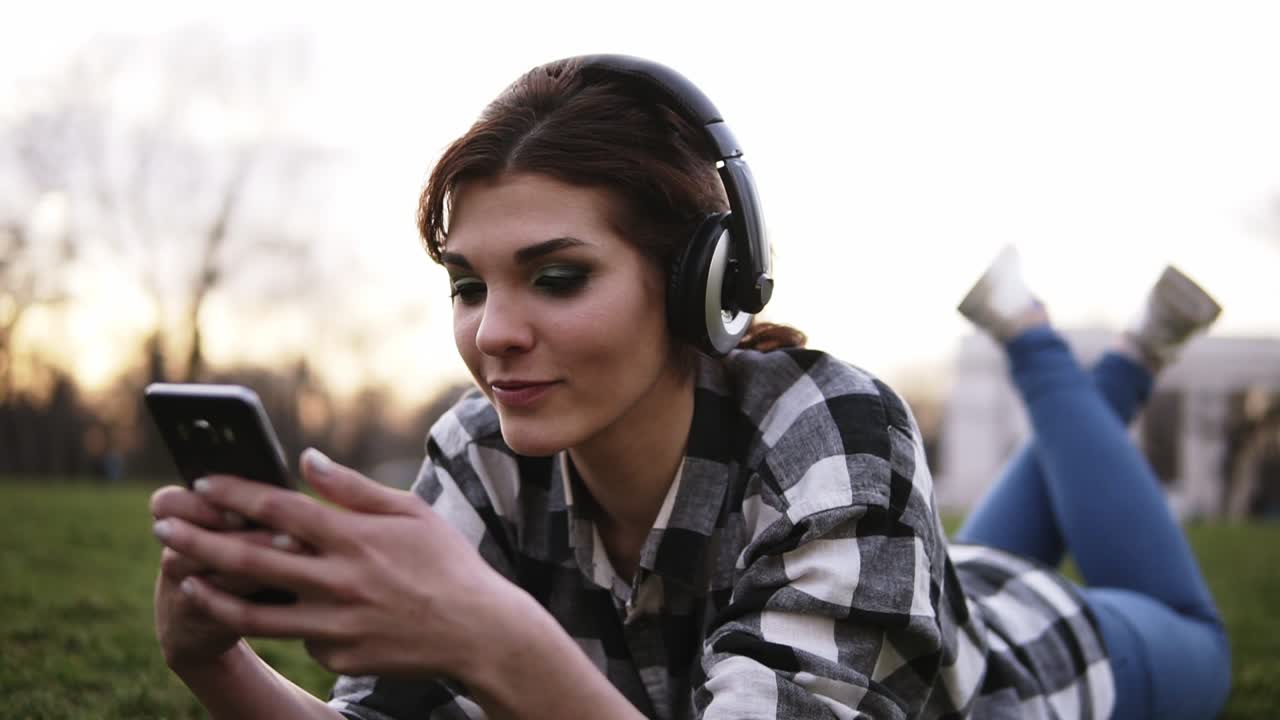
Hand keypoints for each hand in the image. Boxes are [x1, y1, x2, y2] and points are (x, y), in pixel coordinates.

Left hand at [150, 449, 525, 679]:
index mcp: (355, 538)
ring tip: (184, 580)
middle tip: (162, 527)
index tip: (202, 481)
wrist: (481, 633)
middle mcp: (339, 581)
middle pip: (250, 559)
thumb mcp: (411, 512)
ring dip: (211, 593)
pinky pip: (299, 638)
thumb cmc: (448, 564)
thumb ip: (353, 488)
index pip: (280, 509)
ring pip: (254, 613)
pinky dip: (285, 622)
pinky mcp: (338, 658)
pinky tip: (280, 611)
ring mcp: (335, 626)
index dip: (236, 492)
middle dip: (199, 540)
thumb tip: (307, 458)